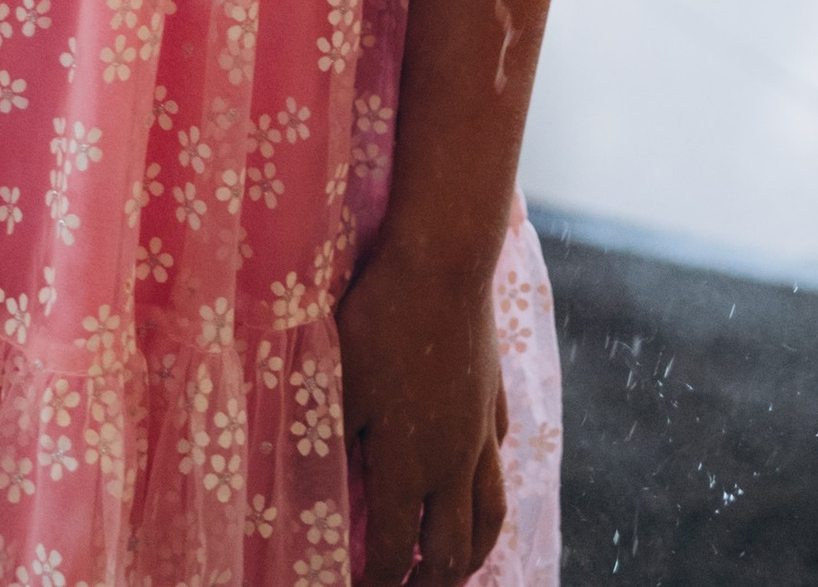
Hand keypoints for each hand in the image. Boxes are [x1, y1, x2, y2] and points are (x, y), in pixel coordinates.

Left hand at [338, 244, 508, 584]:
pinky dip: (486, 492)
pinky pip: (496, 463)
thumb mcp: (337, 383)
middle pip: (452, 551)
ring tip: (454, 569)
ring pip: (489, 516)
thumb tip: (321, 490)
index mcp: (406, 466)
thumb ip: (333, 442)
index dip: (376, 582)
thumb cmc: (378, 320)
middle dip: (430, 583)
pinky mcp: (494, 400)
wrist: (444, 262)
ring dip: (472, 554)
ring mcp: (480, 433)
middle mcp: (451, 462)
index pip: (392, 549)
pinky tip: (474, 487)